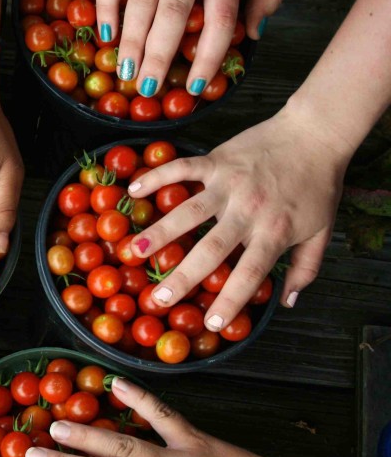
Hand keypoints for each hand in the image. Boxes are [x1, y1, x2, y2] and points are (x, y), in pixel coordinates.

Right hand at [99, 0, 280, 96]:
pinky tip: (105, 33)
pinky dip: (104, 5)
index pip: (221, 15)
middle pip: (174, 12)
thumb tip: (254, 33)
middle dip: (160, 55)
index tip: (195, 85)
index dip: (209, 55)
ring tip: (126, 71)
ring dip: (131, 39)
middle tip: (148, 89)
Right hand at [127, 105, 346, 330]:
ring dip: (160, 231)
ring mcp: (229, 184)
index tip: (210, 322)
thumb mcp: (322, 232)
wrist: (316, 134)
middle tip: (157, 298)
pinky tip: (133, 191)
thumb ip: (306, 269)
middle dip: (183, 276)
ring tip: (134, 250)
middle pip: (211, 249)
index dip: (230, 300)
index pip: (250, 273)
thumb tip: (288, 302)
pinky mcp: (217, 160)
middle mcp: (248, 210)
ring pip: (189, 211)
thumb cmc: (318, 186)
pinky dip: (157, 177)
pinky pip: (182, 168)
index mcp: (274, 231)